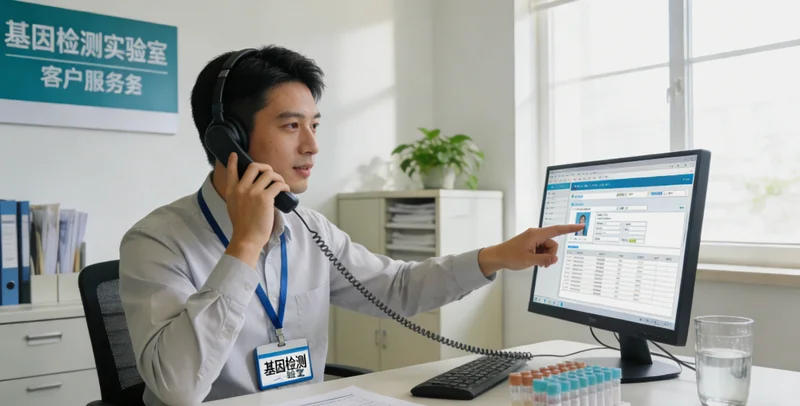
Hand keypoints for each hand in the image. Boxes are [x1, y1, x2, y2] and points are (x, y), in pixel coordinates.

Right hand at [223, 152, 290, 267]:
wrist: (247, 238)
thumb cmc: (243, 226)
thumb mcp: (233, 208)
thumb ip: (239, 196)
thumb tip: (250, 189)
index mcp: (232, 191)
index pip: (231, 171)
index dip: (233, 161)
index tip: (235, 154)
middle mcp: (241, 188)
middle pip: (254, 167)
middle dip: (265, 167)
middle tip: (271, 174)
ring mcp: (253, 192)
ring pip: (269, 174)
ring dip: (278, 177)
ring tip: (281, 184)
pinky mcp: (265, 198)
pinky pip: (278, 185)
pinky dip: (284, 186)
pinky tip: (286, 190)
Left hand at [478, 224, 585, 275]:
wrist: (498, 257)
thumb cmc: (510, 256)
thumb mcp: (529, 260)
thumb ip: (544, 259)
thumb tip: (555, 258)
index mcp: (536, 234)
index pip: (557, 230)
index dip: (570, 228)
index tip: (580, 226)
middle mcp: (536, 234)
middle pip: (552, 244)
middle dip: (550, 254)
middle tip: (542, 264)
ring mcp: (533, 239)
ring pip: (548, 248)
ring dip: (545, 257)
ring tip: (536, 262)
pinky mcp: (531, 243)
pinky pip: (542, 250)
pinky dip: (541, 256)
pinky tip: (534, 261)